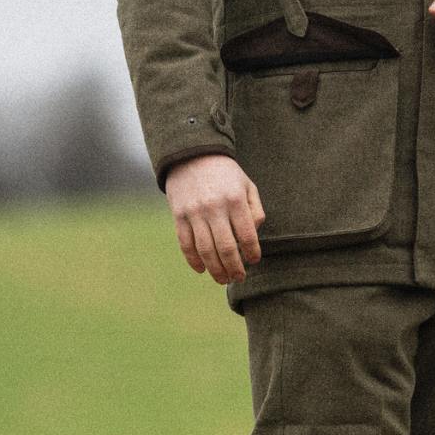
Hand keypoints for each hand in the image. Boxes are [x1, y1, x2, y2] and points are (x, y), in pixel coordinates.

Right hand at [164, 153, 265, 283]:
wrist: (193, 155)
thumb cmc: (226, 174)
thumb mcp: (247, 185)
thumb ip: (255, 209)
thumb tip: (254, 235)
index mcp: (235, 199)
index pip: (247, 235)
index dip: (252, 252)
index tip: (254, 260)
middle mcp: (215, 207)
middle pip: (226, 248)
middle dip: (234, 268)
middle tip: (239, 278)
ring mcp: (195, 213)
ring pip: (205, 250)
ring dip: (215, 270)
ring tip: (223, 279)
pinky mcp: (179, 216)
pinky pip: (186, 244)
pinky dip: (193, 260)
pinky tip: (202, 269)